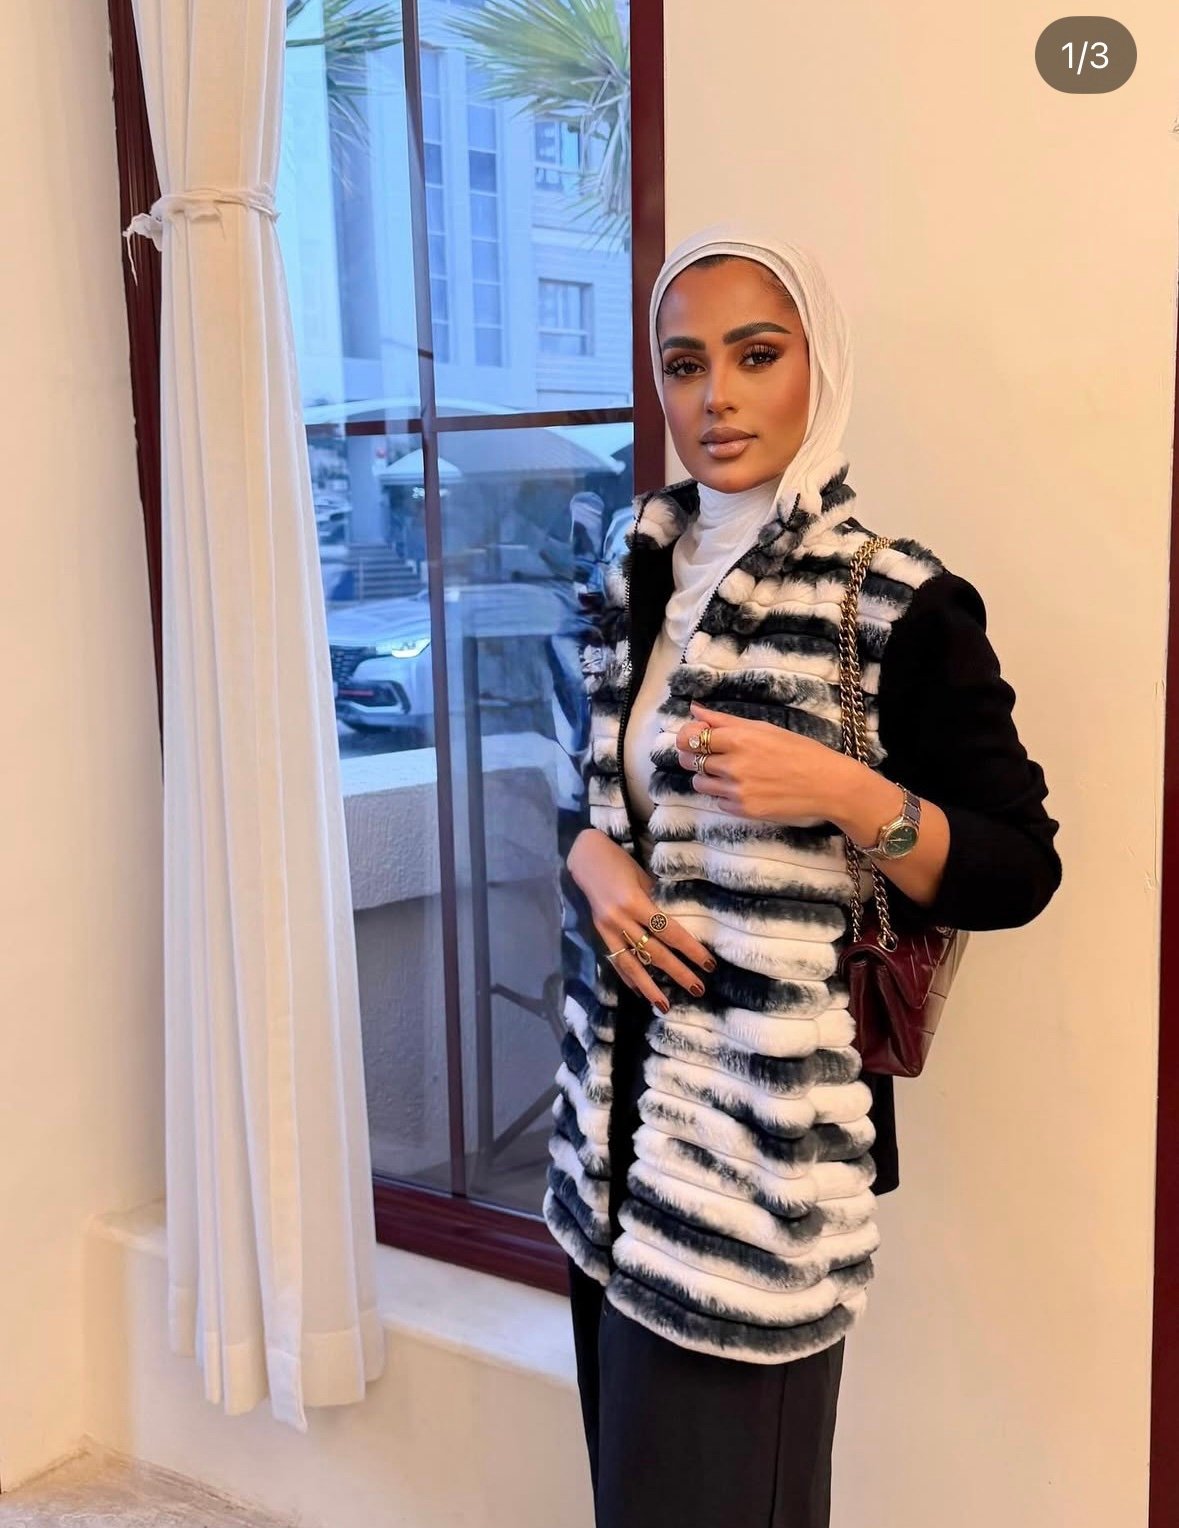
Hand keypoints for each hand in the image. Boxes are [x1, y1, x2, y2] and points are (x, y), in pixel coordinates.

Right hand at [567, 829, 715, 1010]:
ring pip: (631, 964)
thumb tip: (680, 924)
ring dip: (649, 987)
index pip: (669, 931)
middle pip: (654, 952)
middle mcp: (620, 919)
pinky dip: (628, 977)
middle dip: (677, 972)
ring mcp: (607, 929)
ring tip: (664, 1006)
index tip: (708, 964)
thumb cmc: (620, 862)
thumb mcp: (643, 877)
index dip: (689, 949)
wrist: (584, 857)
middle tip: (698, 989)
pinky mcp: (599, 934)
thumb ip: (657, 902)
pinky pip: (615, 960)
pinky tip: (639, 991)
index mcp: (635, 902)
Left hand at [674, 702, 863, 824]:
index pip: (690, 738)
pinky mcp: (743, 811)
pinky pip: (718, 801)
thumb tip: (695, 709)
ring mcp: (737, 790)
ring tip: (730, 772)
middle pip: (690, 760)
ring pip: (699, 783)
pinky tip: (746, 788)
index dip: (687, 737)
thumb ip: (724, 720)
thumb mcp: (764, 728)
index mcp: (739, 739)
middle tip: (711, 755)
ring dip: (707, 777)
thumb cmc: (799, 751)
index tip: (694, 738)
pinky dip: (725, 795)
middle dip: (695, 756)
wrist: (827, 785)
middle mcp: (733, 765)